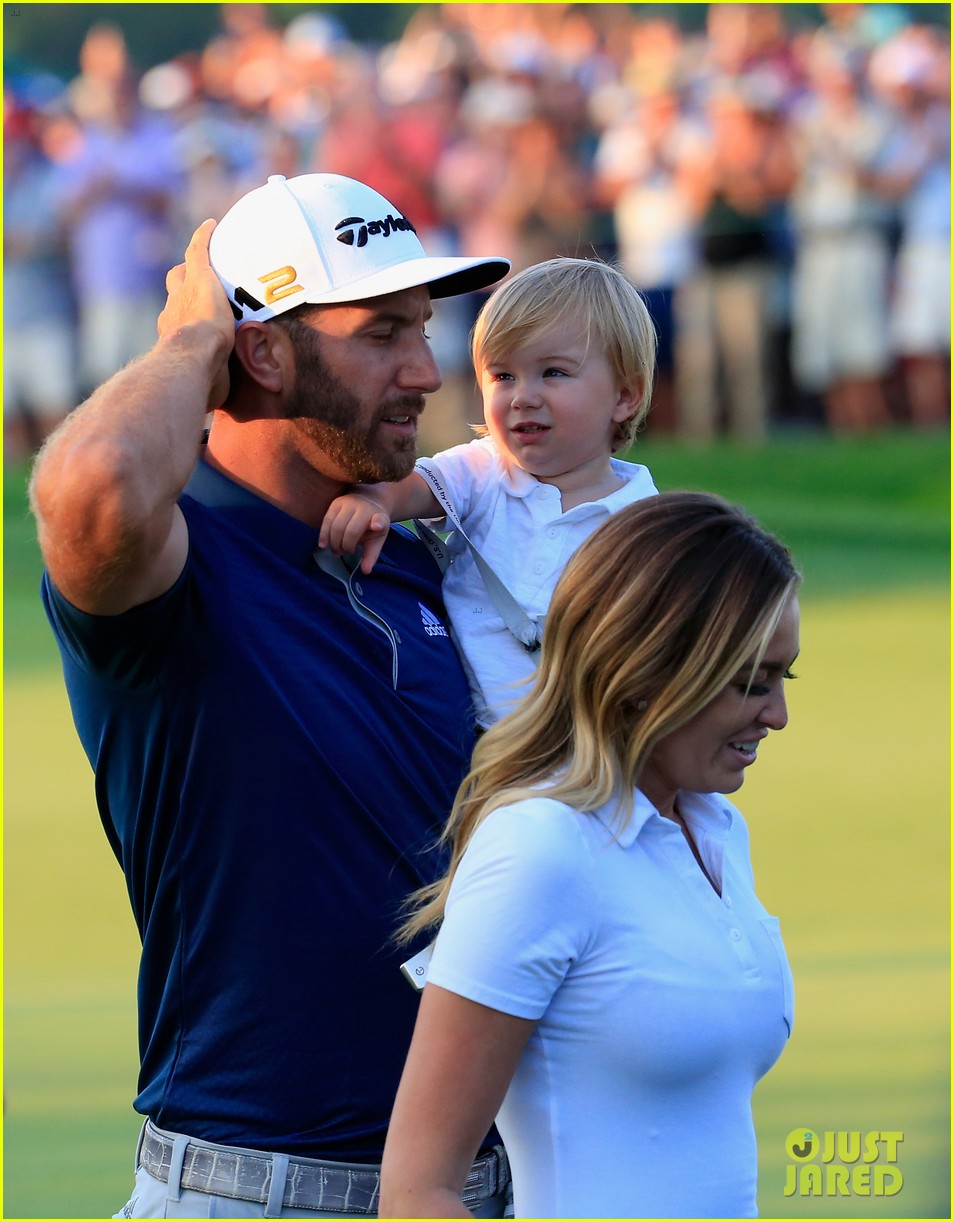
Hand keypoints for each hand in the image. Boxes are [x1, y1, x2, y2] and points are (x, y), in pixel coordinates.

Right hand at [157, 219, 233, 409]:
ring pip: (184, 272)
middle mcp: (172, 311)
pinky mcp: (201, 278)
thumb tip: (210, 409)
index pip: (175, 319)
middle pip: (175, 290)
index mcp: (172, 336)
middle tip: (195, 285)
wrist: (190, 361)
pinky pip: (199, 250)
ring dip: (195, 265)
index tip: (188, 318)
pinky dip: (203, 237)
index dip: (182, 315)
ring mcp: (184, 294)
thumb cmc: (196, 382)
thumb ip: (207, 389)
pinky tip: (213, 225)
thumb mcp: (204, 387)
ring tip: (207, 256)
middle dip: (182, 287)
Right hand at [319, 493, 391, 573]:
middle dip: (346, 546)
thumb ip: (371, 554)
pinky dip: (323, 534)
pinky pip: (326, 520)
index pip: (379, 520)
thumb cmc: (372, 524)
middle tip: (346, 553)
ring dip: (334, 542)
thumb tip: (365, 571)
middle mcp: (363, 507)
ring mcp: (348, 503)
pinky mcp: (335, 503)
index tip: (376, 527)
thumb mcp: (377, 539)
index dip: (378, 523)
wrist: (367, 500)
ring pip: (336, 525)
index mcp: (379, 516)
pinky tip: (323, 545)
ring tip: (337, 551)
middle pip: (350, 530)